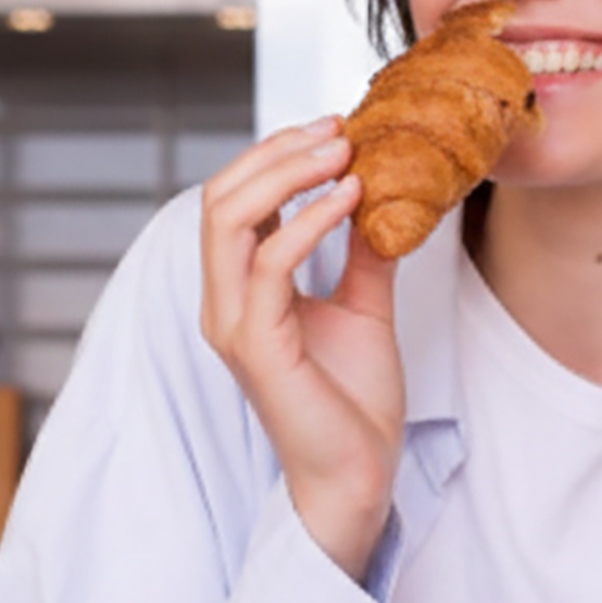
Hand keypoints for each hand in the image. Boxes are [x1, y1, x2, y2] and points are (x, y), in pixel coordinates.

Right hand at [198, 116, 404, 579]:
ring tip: (344, 153)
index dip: (276, 155)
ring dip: (289, 175)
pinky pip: (270, 263)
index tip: (335, 129)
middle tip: (338, 129)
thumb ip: (361, 252)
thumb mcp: (363, 307)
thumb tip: (381, 193)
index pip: (234, 200)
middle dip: (276, 151)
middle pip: (221, 196)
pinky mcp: (256, 346)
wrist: (358, 474)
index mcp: (240, 291)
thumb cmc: (354, 402)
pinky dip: (311, 221)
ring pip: (230, 218)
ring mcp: (233, 323)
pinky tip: (352, 200)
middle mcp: (224, 302)